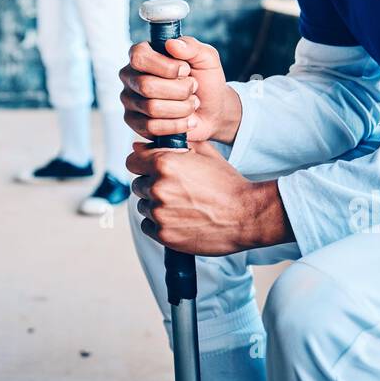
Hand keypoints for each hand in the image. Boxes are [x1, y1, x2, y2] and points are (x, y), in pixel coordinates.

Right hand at [119, 36, 241, 143]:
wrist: (213, 110)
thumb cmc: (206, 80)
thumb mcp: (206, 57)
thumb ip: (191, 46)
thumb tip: (171, 44)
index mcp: (143, 54)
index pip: (139, 57)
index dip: (165, 66)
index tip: (185, 70)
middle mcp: (131, 76)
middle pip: (146, 85)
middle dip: (179, 90)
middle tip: (193, 88)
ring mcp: (130, 100)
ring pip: (151, 108)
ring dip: (181, 108)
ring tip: (192, 104)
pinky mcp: (135, 123)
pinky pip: (151, 127)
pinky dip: (177, 125)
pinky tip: (188, 120)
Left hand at [125, 140, 288, 254]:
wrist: (246, 215)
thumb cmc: (227, 183)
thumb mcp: (203, 154)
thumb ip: (170, 146)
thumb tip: (140, 146)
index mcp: (165, 163)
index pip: (132, 162)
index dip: (142, 165)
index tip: (151, 170)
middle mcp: (158, 187)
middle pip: (138, 185)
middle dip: (152, 186)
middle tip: (176, 191)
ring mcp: (160, 212)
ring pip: (143, 206)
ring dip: (156, 206)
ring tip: (181, 206)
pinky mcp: (164, 234)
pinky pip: (148, 226)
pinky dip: (159, 224)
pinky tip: (179, 220)